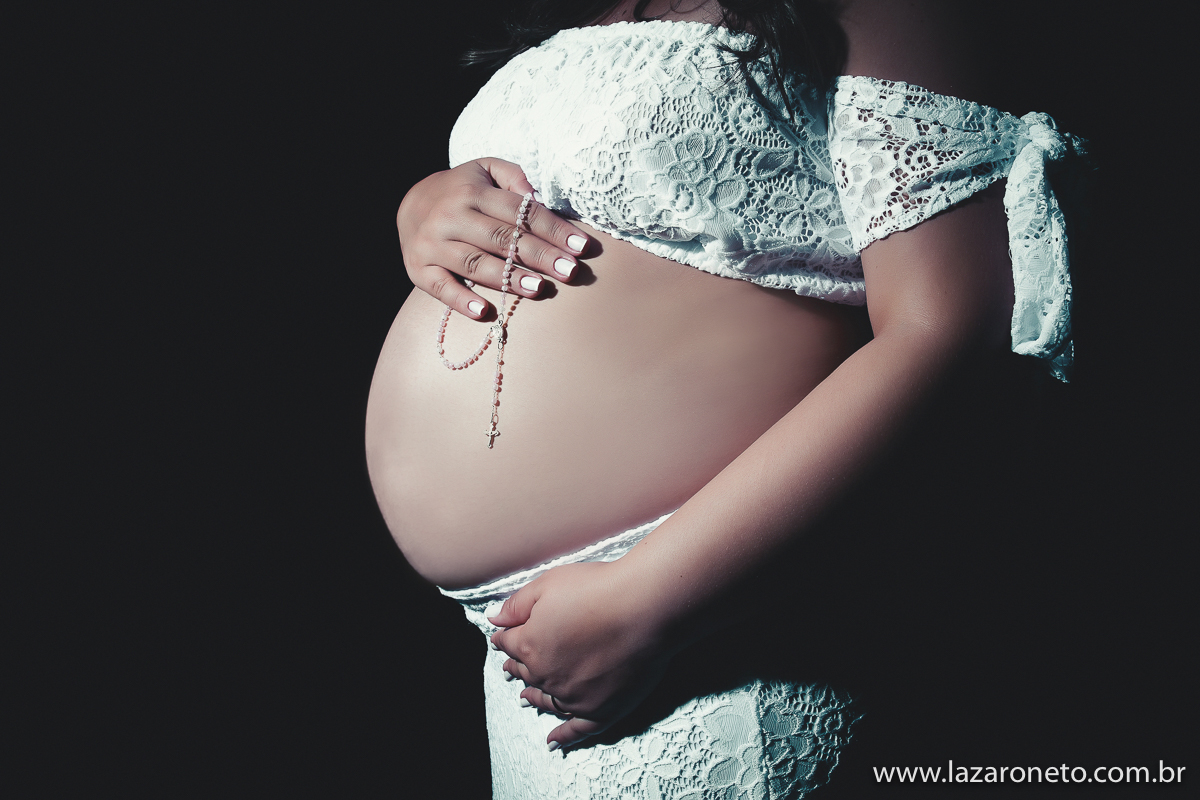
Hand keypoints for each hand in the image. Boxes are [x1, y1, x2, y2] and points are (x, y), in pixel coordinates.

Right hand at [396, 158, 591, 318]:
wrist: (408, 206)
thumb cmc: (460, 191)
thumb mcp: (484, 170)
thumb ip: (512, 176)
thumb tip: (535, 198)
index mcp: (471, 192)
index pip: (520, 212)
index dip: (553, 229)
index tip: (581, 247)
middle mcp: (451, 217)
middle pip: (502, 238)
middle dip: (539, 256)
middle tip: (570, 271)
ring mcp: (433, 245)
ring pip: (476, 263)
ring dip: (508, 278)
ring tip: (540, 289)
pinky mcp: (419, 270)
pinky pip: (442, 288)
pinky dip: (461, 301)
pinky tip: (484, 312)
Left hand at [488, 561, 673, 750]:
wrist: (645, 606)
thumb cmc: (598, 588)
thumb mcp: (547, 584)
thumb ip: (516, 605)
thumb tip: (493, 618)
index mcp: (530, 645)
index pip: (508, 642)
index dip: (505, 636)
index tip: (503, 635)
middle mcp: (547, 676)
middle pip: (526, 672)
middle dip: (517, 667)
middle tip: (511, 667)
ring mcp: (574, 697)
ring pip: (546, 700)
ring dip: (534, 698)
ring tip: (525, 698)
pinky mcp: (602, 709)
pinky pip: (578, 730)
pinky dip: (564, 738)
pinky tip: (553, 744)